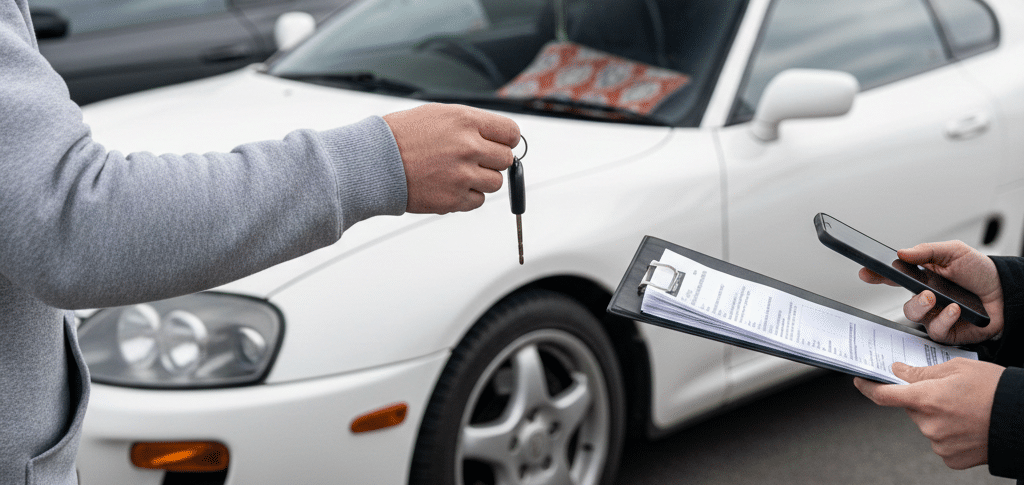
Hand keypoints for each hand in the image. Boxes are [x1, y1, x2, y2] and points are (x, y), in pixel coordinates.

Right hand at [383, 103, 519, 213]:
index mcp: (466, 121)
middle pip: (506, 159)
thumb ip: (471, 125)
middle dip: (492, 161)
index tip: (499, 145)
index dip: (506, 140)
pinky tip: (448, 186)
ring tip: (456, 173)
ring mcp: (462, 175)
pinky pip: (478, 201)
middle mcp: (468, 147)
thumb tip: (496, 137)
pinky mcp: (453, 199)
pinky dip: (467, 196)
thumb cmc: (401, 136)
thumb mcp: (438, 115)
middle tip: (472, 160)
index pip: (511, 132)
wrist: (373, 161)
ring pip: (495, 183)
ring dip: (481, 180)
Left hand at [854, 358, 1003, 469]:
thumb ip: (922, 372)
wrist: (1023, 419)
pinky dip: (950, 433)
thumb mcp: (957, 368)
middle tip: (949, 394)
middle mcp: (928, 424)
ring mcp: (939, 444)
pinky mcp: (951, 458)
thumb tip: (899, 371)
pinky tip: (968, 425)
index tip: (860, 382)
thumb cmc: (996, 390)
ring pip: (927, 425)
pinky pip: (941, 442)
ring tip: (966, 409)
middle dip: (923, 400)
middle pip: (912, 409)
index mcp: (926, 398)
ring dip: (939, 417)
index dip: (868, 388)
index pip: (884, 395)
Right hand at [859, 240, 1003, 344]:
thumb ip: (928, 251)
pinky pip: (936, 330)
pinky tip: (955, 310)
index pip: (895, 278)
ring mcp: (936, 316)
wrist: (1007, 293)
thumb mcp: (955, 252)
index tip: (866, 272)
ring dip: (923, 307)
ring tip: (936, 299)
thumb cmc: (982, 272)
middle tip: (920, 291)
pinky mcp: (947, 332)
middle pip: (903, 303)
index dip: (878, 275)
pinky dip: (944, 319)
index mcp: (924, 278)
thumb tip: (902, 252)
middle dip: (907, 297)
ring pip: (915, 317)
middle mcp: (927, 299)